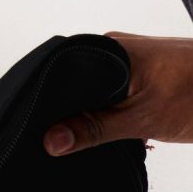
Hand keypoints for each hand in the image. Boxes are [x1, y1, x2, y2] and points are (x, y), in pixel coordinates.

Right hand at [44, 31, 192, 153]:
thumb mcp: (143, 119)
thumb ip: (95, 129)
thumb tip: (52, 139)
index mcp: (108, 49)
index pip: (61, 78)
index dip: (51, 108)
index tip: (47, 135)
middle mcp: (115, 48)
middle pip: (77, 87)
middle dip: (79, 117)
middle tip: (80, 143)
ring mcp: (131, 59)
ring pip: (99, 94)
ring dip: (103, 118)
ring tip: (113, 135)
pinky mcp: (145, 72)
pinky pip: (118, 94)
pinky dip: (120, 115)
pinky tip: (129, 131)